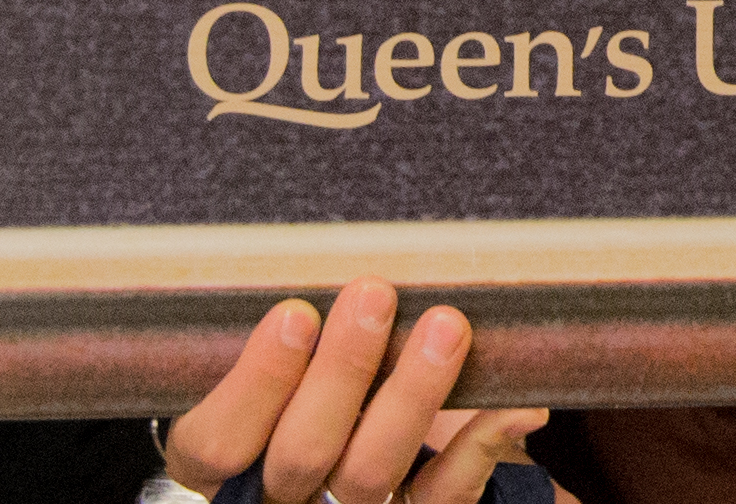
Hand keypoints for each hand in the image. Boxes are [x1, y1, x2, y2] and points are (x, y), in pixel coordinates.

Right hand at [159, 284, 546, 503]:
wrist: (348, 447)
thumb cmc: (292, 375)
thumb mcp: (262, 350)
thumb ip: (273, 322)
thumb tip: (297, 255)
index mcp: (220, 461)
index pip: (217, 441)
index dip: (255, 383)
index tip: (294, 312)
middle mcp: (280, 493)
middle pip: (301, 454)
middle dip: (340, 371)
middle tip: (375, 293)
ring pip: (371, 471)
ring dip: (411, 394)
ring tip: (445, 325)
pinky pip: (442, 495)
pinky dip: (481, 447)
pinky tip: (517, 408)